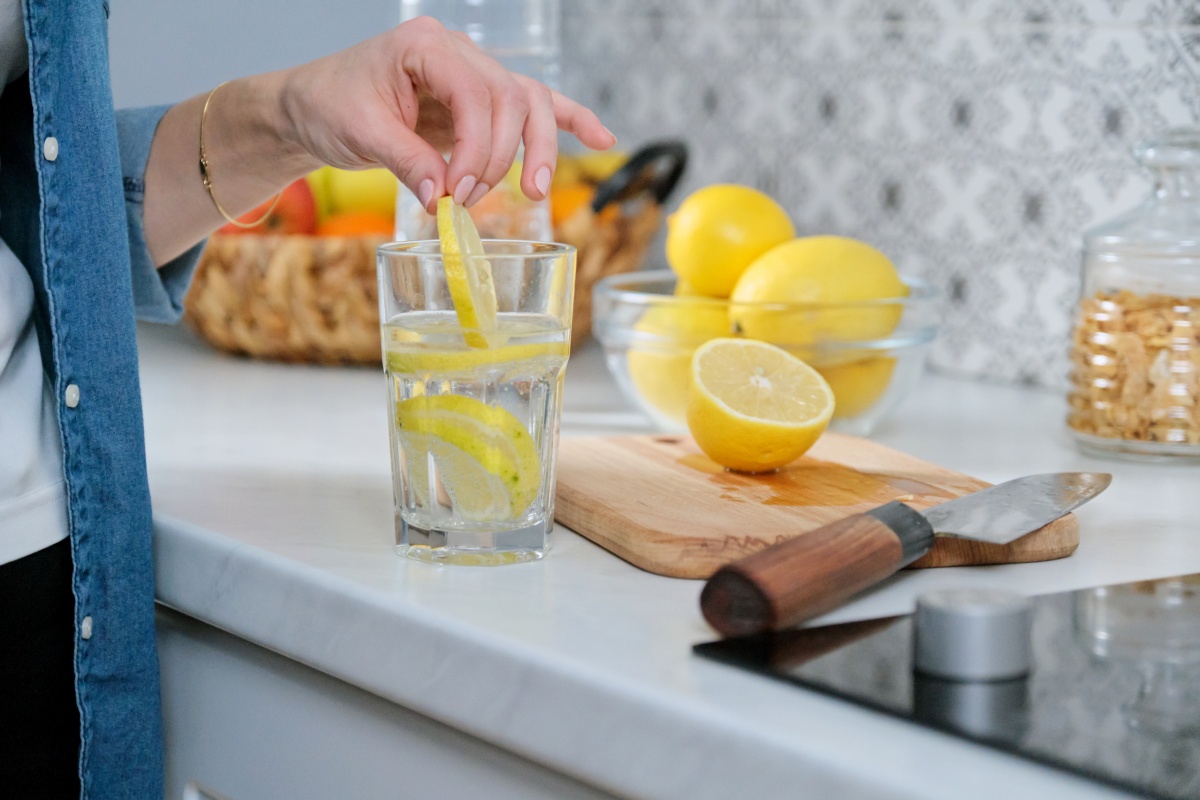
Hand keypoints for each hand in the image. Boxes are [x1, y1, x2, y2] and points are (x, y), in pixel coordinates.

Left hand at [278, 16, 615, 211]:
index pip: (476, 93)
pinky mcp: (480, 100)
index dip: (476, 149)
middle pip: (511, 98)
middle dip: (498, 158)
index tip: (455, 192)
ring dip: (538, 148)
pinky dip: (569, 121)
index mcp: (424, 46)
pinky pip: (535, 104)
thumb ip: (406, 161)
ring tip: (536, 190)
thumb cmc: (330, 106)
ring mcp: (473, 72)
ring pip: (530, 102)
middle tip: (468, 201)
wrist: (313, 105)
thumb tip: (445, 196)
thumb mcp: (358, 133)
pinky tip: (602, 139)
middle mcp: (457, 51)